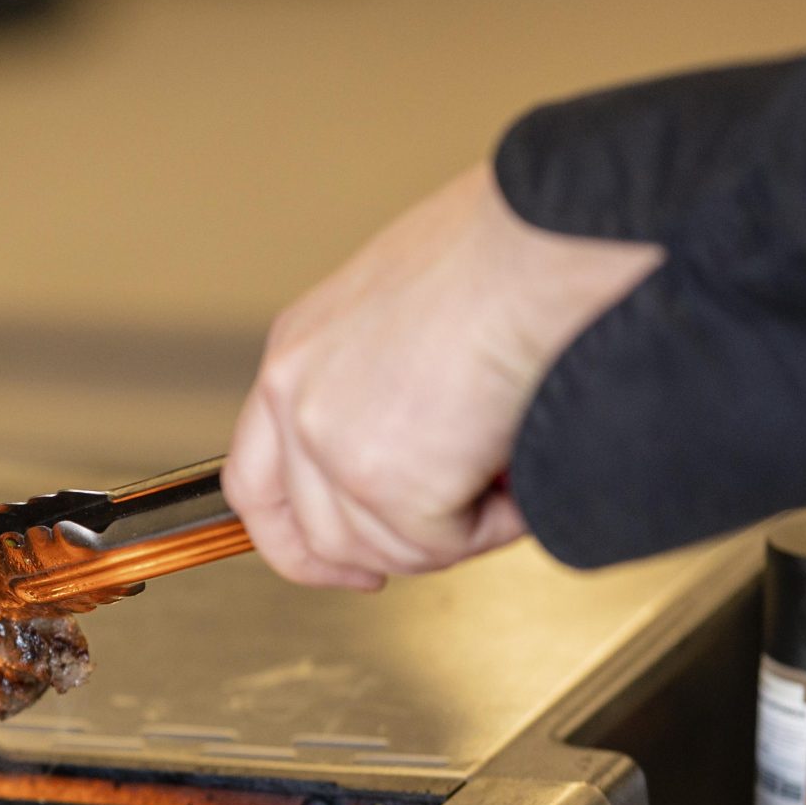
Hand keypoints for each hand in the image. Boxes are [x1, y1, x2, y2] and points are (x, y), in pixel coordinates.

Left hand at [221, 163, 663, 589]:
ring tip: (509, 470)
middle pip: (316, 534)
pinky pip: (441, 545)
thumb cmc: (510, 249)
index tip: (345, 564)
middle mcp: (296, 398)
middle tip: (454, 536)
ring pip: (385, 548)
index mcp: (296, 354)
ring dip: (456, 530)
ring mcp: (334, 444)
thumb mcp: (406, 309)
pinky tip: (519, 471)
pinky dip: (494, 525)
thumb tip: (417, 442)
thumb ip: (382, 382)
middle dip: (391, 551)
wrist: (549, 241)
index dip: (297, 542)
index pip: (256, 483)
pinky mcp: (389, 482)